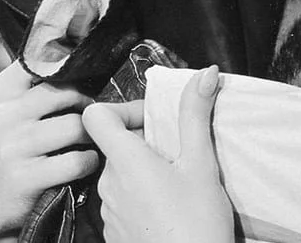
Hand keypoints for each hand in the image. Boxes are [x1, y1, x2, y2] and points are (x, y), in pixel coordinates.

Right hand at [0, 60, 98, 242]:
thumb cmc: (1, 151)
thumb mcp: (1, 113)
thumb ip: (28, 88)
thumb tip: (73, 61)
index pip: (40, 63)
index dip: (68, 68)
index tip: (82, 79)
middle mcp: (3, 115)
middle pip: (66, 93)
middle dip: (87, 105)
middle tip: (95, 117)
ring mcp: (13, 147)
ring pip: (75, 126)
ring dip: (92, 135)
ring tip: (92, 141)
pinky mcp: (26, 177)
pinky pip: (77, 161)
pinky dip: (90, 162)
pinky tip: (86, 164)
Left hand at [82, 66, 234, 242]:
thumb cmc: (196, 225)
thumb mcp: (201, 165)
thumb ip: (195, 116)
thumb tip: (204, 74)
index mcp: (125, 160)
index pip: (95, 115)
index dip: (120, 109)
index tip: (150, 119)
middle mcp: (108, 184)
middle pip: (113, 146)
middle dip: (143, 144)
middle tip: (176, 154)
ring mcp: (108, 211)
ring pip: (119, 176)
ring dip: (143, 173)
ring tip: (176, 184)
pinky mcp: (114, 233)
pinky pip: (121, 204)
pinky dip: (140, 199)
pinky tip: (167, 209)